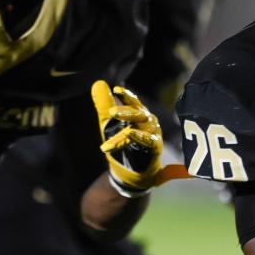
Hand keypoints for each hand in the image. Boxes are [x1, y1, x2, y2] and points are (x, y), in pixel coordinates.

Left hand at [92, 81, 187, 195]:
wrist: (129, 171)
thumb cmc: (122, 144)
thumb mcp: (108, 124)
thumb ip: (104, 105)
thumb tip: (98, 83)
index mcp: (138, 113)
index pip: (133, 101)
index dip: (126, 95)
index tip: (116, 90)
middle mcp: (148, 121)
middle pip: (138, 113)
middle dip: (125, 112)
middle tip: (111, 112)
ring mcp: (153, 134)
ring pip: (140, 129)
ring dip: (127, 130)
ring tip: (114, 134)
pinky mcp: (156, 147)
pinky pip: (149, 141)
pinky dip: (141, 137)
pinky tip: (131, 134)